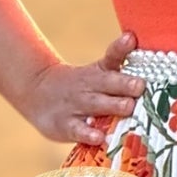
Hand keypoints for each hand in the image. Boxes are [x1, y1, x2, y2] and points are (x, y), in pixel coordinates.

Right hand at [23, 30, 145, 147]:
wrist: (36, 91)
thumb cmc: (81, 84)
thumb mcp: (98, 70)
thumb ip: (120, 60)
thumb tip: (136, 40)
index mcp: (99, 72)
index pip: (111, 56)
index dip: (121, 48)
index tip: (130, 39)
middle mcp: (88, 86)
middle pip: (107, 82)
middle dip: (124, 84)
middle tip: (140, 85)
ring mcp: (76, 105)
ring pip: (95, 105)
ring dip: (112, 106)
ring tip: (128, 107)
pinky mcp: (65, 125)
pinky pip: (77, 129)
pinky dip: (87, 133)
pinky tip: (99, 137)